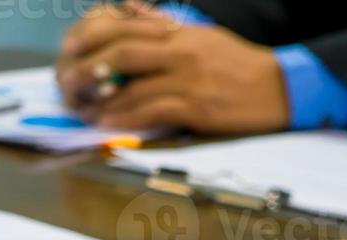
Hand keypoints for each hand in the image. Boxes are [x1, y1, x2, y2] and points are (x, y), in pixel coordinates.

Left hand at [55, 2, 288, 134]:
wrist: (279, 88)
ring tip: (82, 109)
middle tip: (67, 82)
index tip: (70, 48)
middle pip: (122, 53)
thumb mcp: (202, 34)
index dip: (92, 37)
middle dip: (88, 68)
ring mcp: (189, 80)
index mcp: (180, 32)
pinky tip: (108, 122)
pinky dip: (125, 117)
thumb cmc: (239, 64)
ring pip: (133, 85)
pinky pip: (152, 111)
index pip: (126, 27)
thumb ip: (165, 24)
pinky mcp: (197, 108)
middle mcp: (180, 52)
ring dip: (101, 99)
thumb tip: (129, 8)